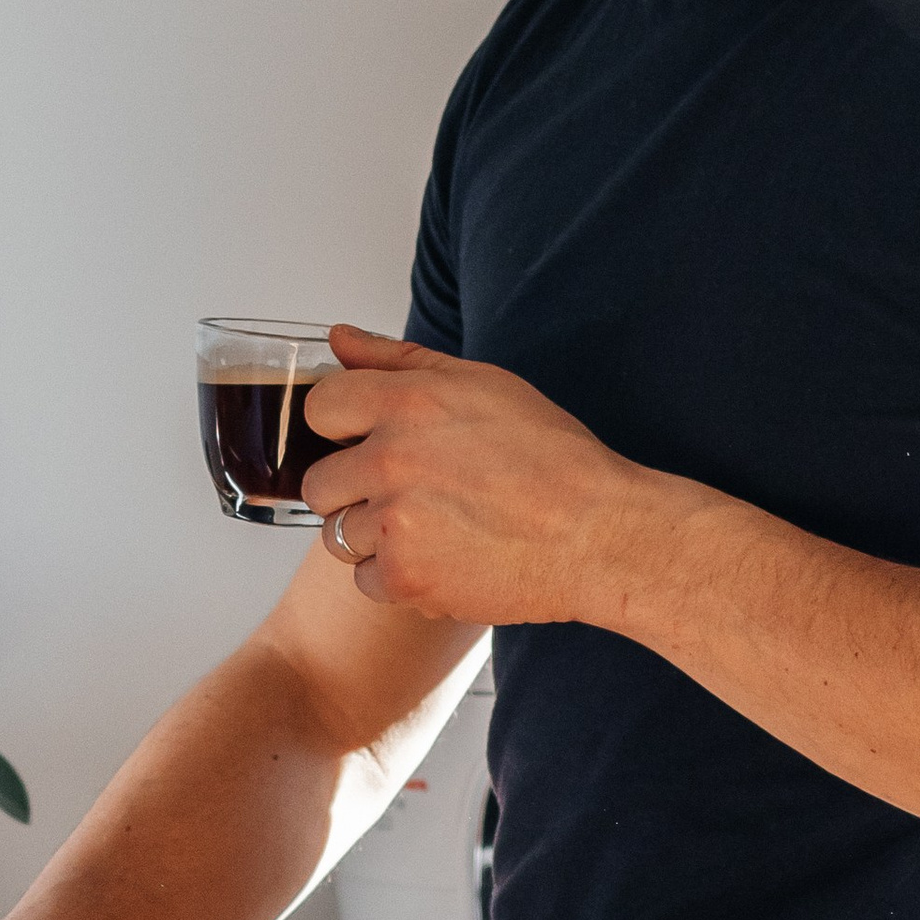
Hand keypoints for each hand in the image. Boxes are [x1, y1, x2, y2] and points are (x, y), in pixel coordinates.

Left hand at [301, 323, 647, 626]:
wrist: (600, 534)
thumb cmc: (550, 459)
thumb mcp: (481, 384)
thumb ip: (397, 359)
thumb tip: (336, 337)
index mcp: (409, 402)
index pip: (319, 408)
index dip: (342, 429)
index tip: (369, 443)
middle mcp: (392, 459)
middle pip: (319, 482)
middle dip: (355, 492)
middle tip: (413, 496)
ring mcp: (394, 520)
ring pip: (338, 535)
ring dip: (376, 538)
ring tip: (436, 529)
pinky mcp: (405, 575)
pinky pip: (365, 581)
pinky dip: (398, 579)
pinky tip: (445, 560)